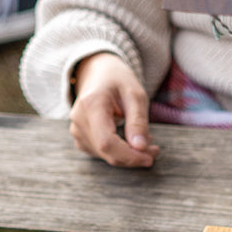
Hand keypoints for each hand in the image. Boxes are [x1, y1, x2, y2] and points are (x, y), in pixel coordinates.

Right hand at [68, 53, 160, 167]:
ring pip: (106, 156)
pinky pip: (102, 154)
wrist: (98, 74)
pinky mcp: (81, 139)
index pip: (107, 142)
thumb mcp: (135, 94)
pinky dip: (120, 153)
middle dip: (134, 157)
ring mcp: (77, 132)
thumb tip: (141, 148)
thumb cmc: (118, 81)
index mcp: (91, 105)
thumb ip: (138, 121)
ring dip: (129, 155)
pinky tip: (130, 140)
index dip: (129, 155)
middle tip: (154, 150)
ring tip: (144, 139)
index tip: (150, 158)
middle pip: (107, 152)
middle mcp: (79, 121)